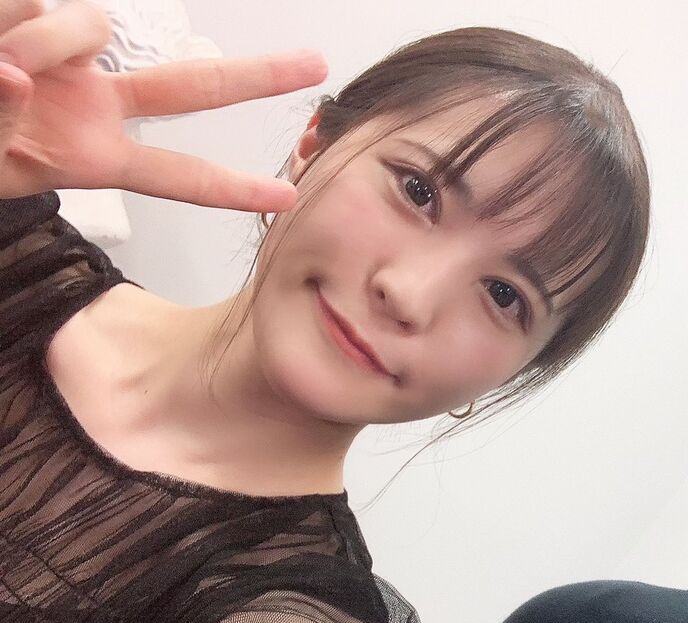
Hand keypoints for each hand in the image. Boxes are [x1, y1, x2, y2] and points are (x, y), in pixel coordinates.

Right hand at [0, 0, 326, 211]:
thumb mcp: (2, 163)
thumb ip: (22, 123)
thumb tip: (23, 79)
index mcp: (91, 151)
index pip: (175, 174)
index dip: (229, 187)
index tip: (286, 200)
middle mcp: (90, 98)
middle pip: (192, 86)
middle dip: (257, 76)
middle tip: (318, 64)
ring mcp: (64, 54)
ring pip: (88, 26)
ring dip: (40, 43)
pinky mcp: (31, 13)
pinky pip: (37, 4)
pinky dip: (10, 29)